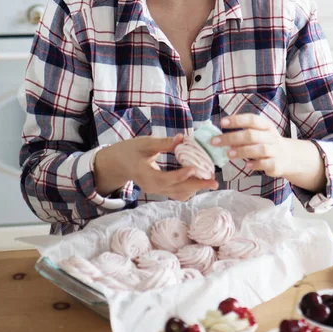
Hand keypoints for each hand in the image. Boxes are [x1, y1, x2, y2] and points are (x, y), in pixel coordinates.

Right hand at [94, 135, 218, 200]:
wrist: (118, 163)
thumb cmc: (130, 150)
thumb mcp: (144, 143)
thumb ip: (163, 143)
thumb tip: (182, 138)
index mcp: (145, 174)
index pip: (165, 178)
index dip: (181, 175)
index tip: (195, 168)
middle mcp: (151, 186)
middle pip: (176, 189)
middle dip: (197, 186)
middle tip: (214, 181)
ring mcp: (156, 190)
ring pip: (178, 193)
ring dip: (195, 188)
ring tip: (211, 181)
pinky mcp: (160, 190)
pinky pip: (177, 193)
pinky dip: (189, 188)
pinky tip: (200, 181)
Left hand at [211, 114, 291, 178]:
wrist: (289, 157)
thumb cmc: (267, 143)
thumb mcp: (259, 134)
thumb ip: (243, 134)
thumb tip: (221, 136)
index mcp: (266, 126)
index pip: (251, 119)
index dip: (237, 120)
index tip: (222, 122)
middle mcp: (271, 137)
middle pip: (251, 135)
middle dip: (232, 138)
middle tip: (215, 142)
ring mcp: (275, 151)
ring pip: (260, 149)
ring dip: (242, 151)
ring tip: (228, 154)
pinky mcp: (277, 164)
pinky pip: (266, 164)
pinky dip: (256, 164)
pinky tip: (246, 165)